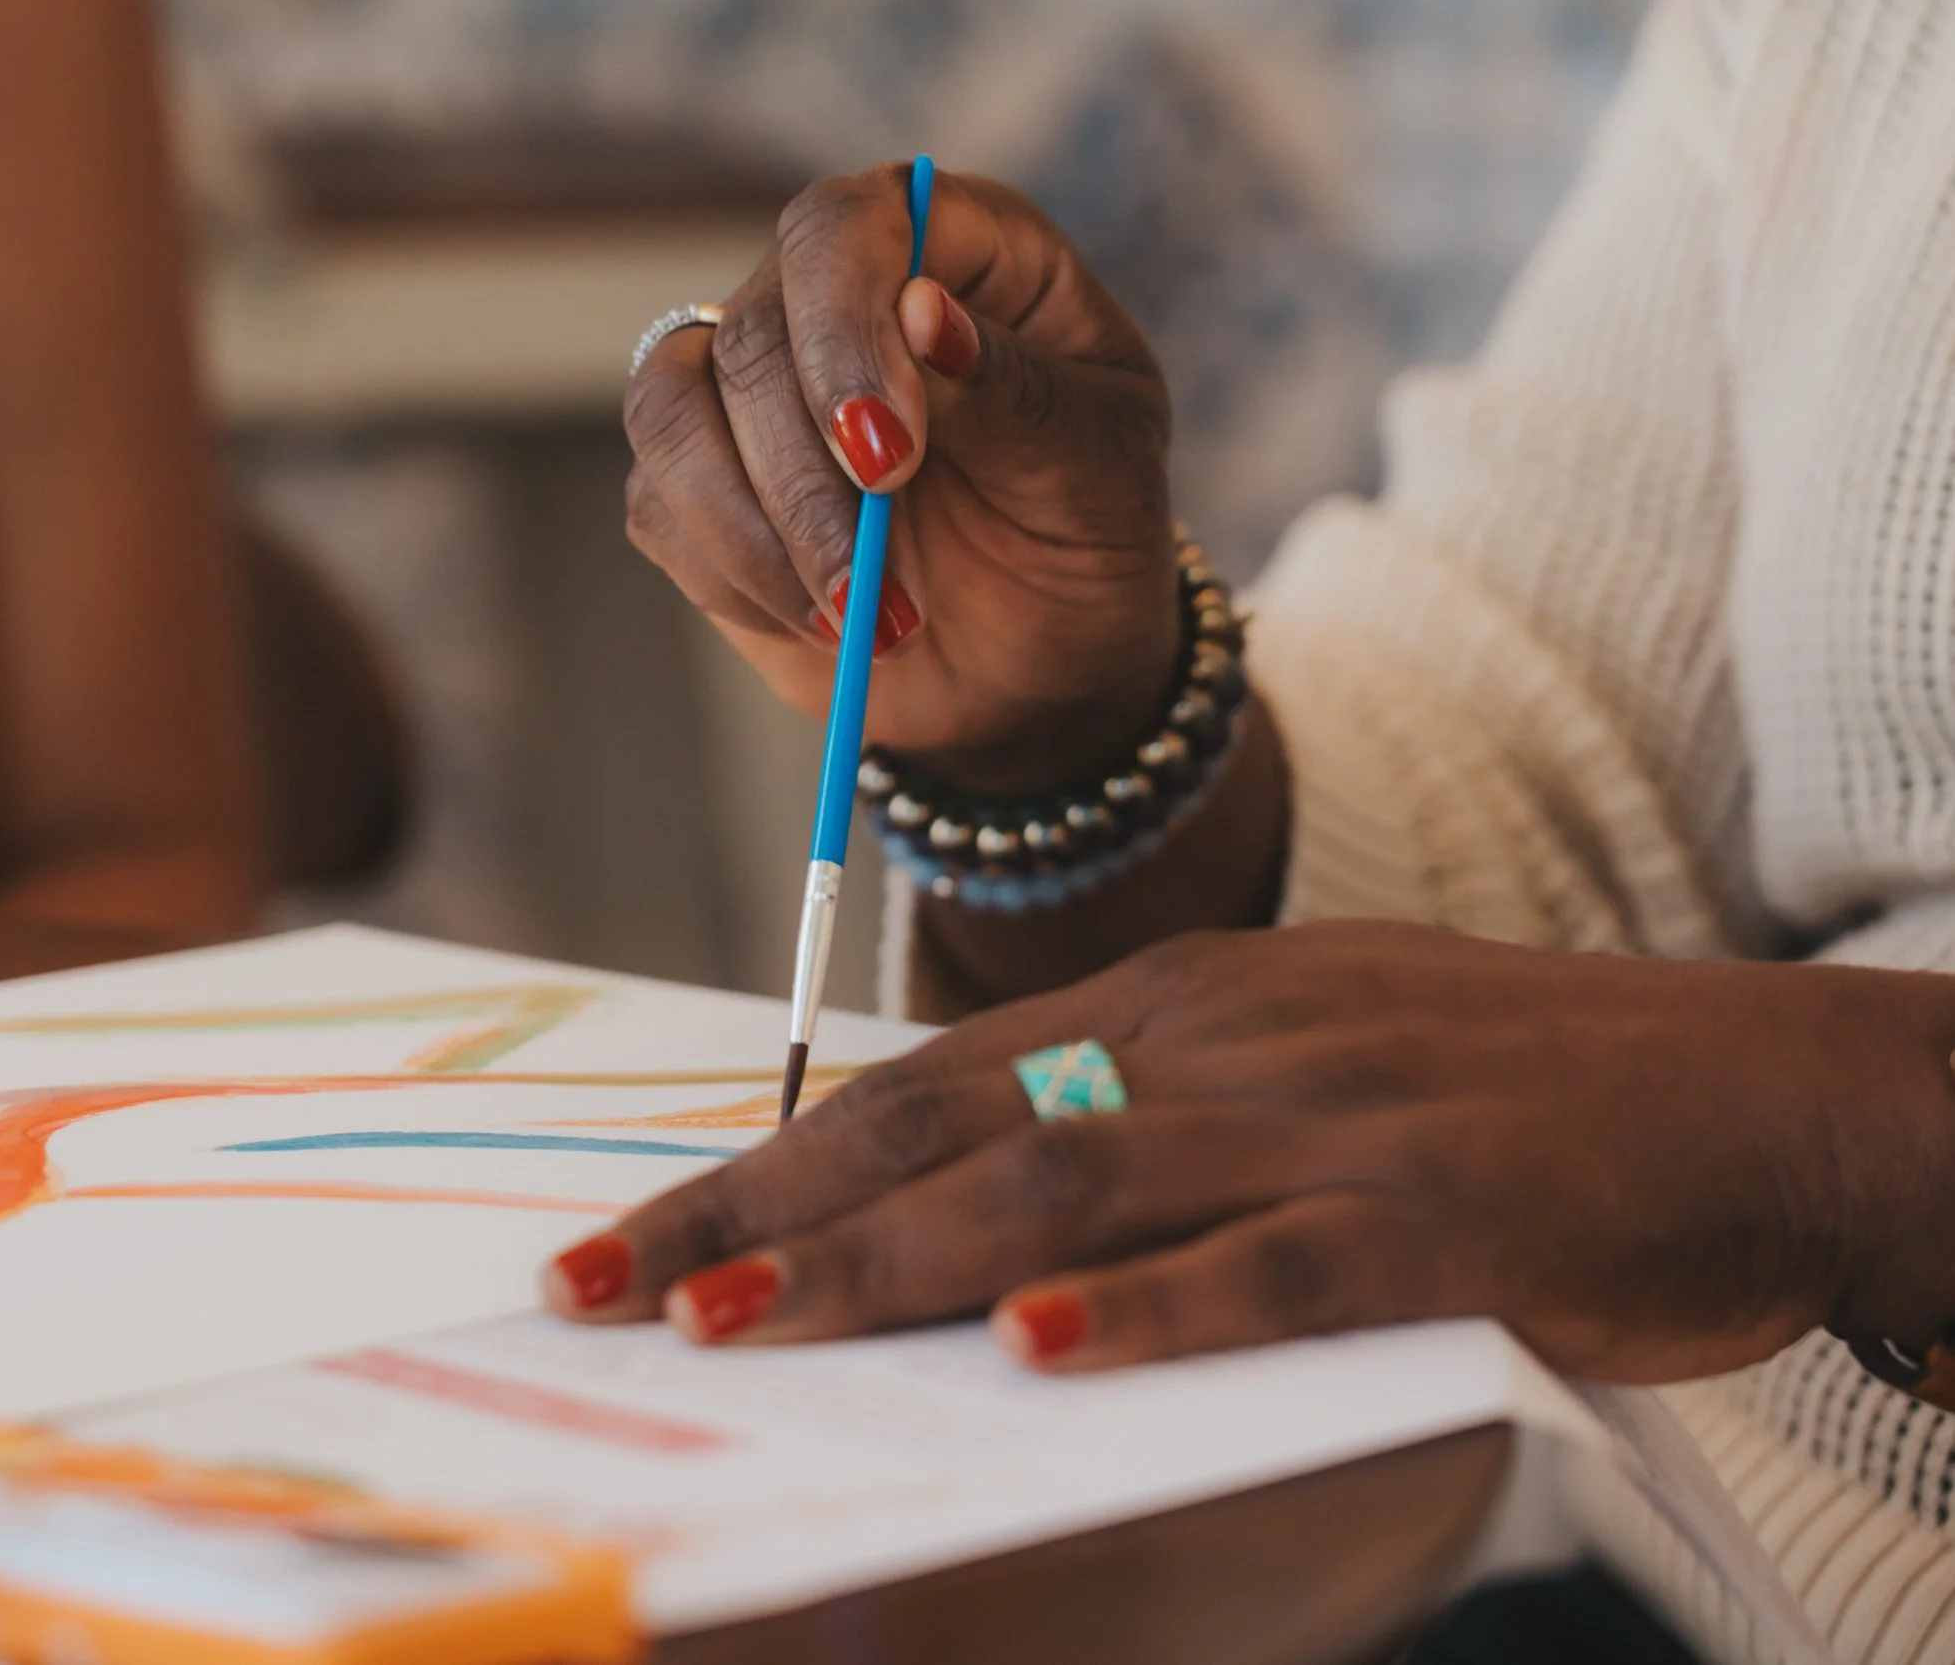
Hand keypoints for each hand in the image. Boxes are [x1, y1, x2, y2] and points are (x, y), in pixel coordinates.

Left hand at [543, 922, 1954, 1383]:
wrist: (1745, 1088)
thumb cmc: (1496, 1091)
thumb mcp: (1285, 1061)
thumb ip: (1132, 1118)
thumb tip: (965, 1227)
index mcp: (1166, 1002)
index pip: (915, 1085)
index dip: (760, 1164)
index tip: (630, 1242)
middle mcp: (1213, 1041)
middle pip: (944, 1129)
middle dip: (761, 1216)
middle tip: (612, 1294)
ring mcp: (1320, 1121)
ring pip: (1062, 1188)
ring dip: (887, 1261)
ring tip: (745, 1323)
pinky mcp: (1436, 1215)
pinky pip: (1266, 1268)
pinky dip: (1144, 1313)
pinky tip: (1034, 1355)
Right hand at [623, 166, 1176, 792]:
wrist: (1041, 655)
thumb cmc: (1084, 531)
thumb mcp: (1097, 464)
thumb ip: (1015, 390)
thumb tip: (922, 314)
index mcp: (945, 248)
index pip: (842, 231)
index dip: (843, 333)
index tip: (887, 456)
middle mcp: (829, 293)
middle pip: (751, 337)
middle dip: (805, 479)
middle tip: (873, 586)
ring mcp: (751, 384)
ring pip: (671, 414)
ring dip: (752, 534)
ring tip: (856, 618)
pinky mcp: (699, 479)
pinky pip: (658, 504)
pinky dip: (732, 576)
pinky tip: (819, 622)